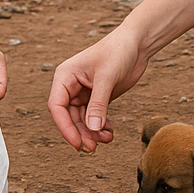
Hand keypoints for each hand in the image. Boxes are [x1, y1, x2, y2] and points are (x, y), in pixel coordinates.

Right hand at [48, 31, 146, 152]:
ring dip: (92, 132)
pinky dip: (100, 127)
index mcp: (65, 76)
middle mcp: (71, 86)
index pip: (56, 106)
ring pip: (81, 120)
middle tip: (93, 148)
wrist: (137, 44)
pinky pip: (93, 117)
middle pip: (68, 117)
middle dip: (80, 133)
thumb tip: (93, 129)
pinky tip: (109, 131)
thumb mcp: (107, 78)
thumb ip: (99, 104)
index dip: (65, 127)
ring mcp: (84, 92)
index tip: (77, 143)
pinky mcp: (97, 97)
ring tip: (107, 139)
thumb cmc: (118, 51)